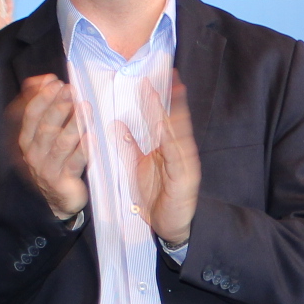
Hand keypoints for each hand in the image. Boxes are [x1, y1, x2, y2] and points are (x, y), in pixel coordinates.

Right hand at [13, 73, 89, 217]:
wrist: (57, 199)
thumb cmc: (54, 159)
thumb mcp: (44, 133)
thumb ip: (43, 105)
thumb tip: (44, 79)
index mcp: (27, 140)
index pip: (31, 115)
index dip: (42, 97)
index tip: (55, 82)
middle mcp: (34, 154)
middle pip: (45, 127)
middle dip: (58, 107)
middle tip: (71, 91)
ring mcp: (48, 169)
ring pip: (60, 144)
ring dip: (73, 124)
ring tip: (85, 108)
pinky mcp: (63, 182)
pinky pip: (75, 163)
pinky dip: (84, 149)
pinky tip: (92, 136)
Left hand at [127, 70, 200, 248]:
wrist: (170, 226)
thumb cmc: (157, 197)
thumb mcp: (138, 167)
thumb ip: (130, 146)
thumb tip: (118, 124)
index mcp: (166, 148)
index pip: (161, 119)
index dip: (155, 100)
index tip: (147, 80)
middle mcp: (178, 152)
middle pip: (171, 121)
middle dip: (166, 100)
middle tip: (161, 77)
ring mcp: (183, 163)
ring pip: (176, 134)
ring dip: (171, 113)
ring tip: (164, 94)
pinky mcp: (185, 176)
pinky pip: (177, 155)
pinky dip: (171, 139)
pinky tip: (164, 126)